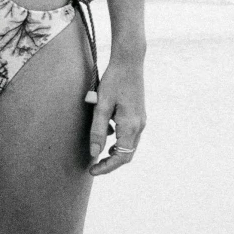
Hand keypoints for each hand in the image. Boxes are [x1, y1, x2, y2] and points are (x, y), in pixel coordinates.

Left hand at [87, 56, 146, 175]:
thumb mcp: (101, 106)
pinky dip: (119, 140)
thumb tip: (94, 154)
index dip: (106, 168)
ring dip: (115, 152)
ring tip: (99, 152)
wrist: (129, 62)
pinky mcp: (139, 115)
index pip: (120, 157)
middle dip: (111, 163)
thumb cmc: (113, 81)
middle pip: (127, 155)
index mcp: (130, 125)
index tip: (92, 171)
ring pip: (129, 145)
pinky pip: (130, 135)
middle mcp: (139, 126)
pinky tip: (107, 131)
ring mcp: (141, 120)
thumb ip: (98, 131)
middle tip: (94, 166)